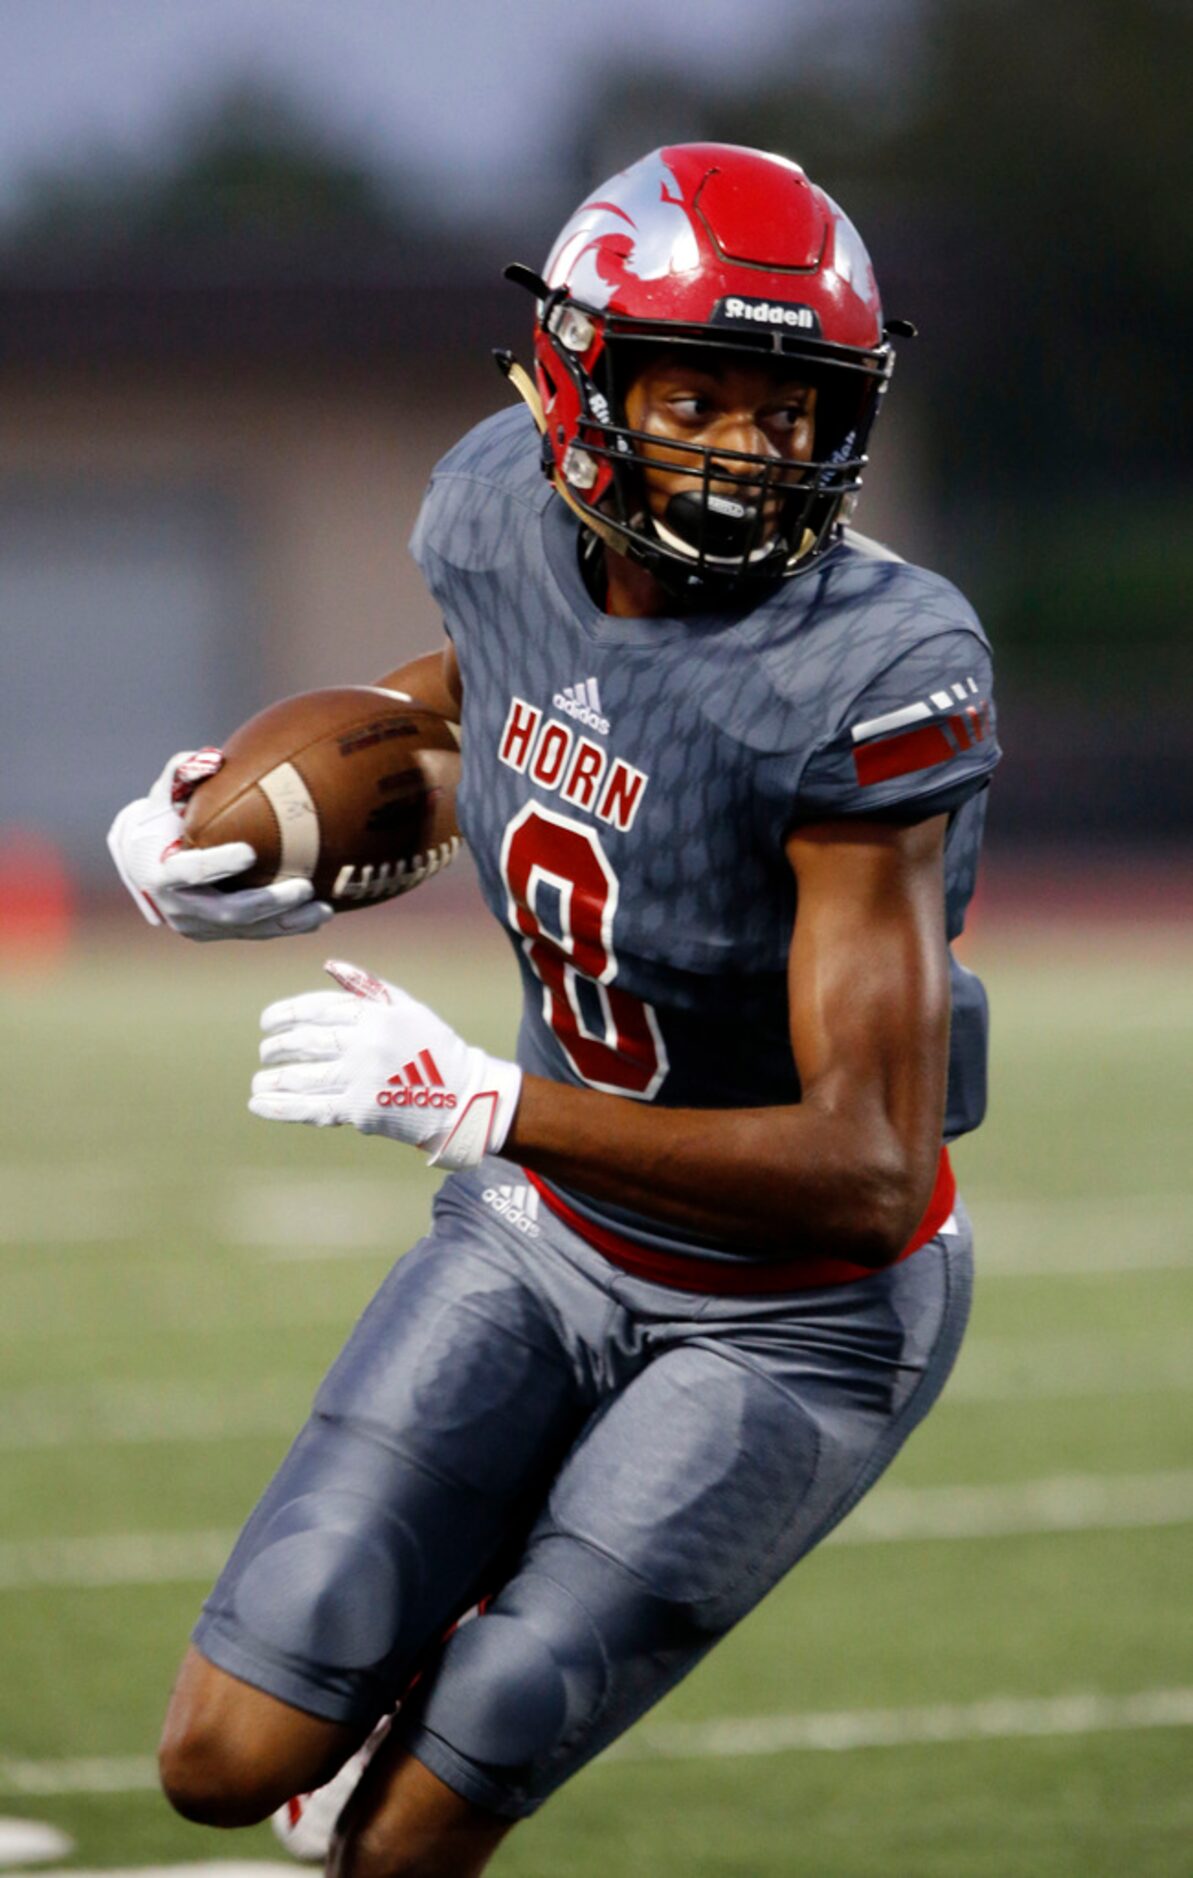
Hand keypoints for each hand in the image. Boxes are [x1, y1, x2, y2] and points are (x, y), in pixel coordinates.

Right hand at [106, 750, 332, 940]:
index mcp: (161, 873)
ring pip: (248, 929)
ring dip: (288, 922)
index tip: (250, 852)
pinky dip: (287, 926)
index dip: (219, 864)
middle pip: (228, 912)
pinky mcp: (214, 934)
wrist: (141, 865)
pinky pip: (255, 933)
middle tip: (305, 887)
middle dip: (269, 902)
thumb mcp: (162, 796)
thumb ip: (182, 772)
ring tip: (325, 909)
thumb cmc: (158, 821)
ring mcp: (197, 925)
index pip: (190, 872)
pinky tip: (317, 917)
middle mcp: (178, 907)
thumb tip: (215, 758)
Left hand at [249, 959, 522, 1169]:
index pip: (316, 1008)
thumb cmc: (433, 1048)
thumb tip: (328, 965)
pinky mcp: (360, 1110)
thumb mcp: (407, 1006)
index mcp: (375, 1014)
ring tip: (258, 1082)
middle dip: (276, 1047)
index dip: (284, 1014)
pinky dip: (280, 1107)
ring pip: (302, 1076)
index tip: (266, 1022)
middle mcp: (364, 1043)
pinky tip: (258, 1104)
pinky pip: (311, 1108)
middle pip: (304, 1042)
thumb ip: (367, 986)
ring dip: (272, 1079)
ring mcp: (360, 1078)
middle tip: (265, 1051)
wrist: (462, 1097)